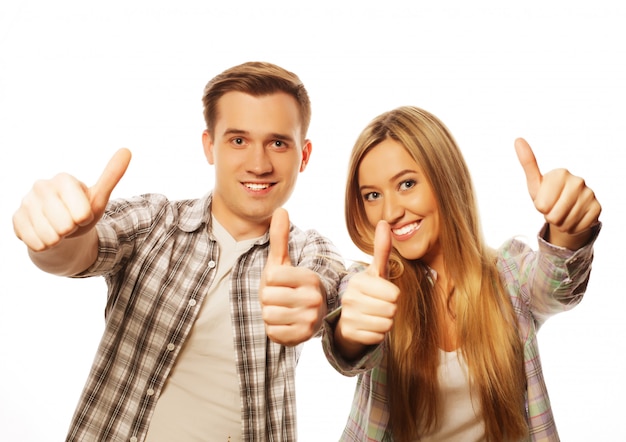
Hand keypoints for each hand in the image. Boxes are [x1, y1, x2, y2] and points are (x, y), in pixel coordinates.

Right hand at [13, 148, 131, 251]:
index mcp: (63, 179)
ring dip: (58, 239)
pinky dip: (45, 245)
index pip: (81, 213)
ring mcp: (26, 201)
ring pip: (49, 236)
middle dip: (71, 230)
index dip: (85, 218)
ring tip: (58, 228)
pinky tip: (45, 233)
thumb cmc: (81, 211)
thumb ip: (112, 175)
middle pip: (64, 226)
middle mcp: (41, 186)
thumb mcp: (99, 197)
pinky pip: (36, 243)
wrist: (60, 229)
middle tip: (69, 222)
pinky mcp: (16, 218)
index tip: (83, 213)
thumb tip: (127, 150)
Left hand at [260, 208, 326, 345]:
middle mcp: (314, 298)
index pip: (272, 278)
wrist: (306, 314)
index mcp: (310, 278)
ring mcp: (310, 319)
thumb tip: (281, 209)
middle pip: (268, 298)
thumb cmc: (290, 284)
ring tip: (282, 310)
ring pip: (268, 315)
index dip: (269, 281)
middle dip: (268, 299)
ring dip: (269, 314)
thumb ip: (280, 238)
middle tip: (280, 298)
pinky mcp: (303, 337)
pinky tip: (284, 323)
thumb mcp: (283, 262)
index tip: (280, 283)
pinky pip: (272, 332)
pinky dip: (273, 329)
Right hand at [335, 220, 399, 359]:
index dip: (393, 296)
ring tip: (374, 316)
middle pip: (391, 309)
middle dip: (391, 310)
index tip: (382, 294)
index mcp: (358, 281)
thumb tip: (384, 222)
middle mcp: (349, 297)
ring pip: (386, 324)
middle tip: (379, 307)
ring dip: (385, 323)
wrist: (350, 320)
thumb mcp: (377, 272)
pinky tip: (368, 328)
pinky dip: (377, 335)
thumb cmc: (370, 293)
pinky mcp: (349, 333)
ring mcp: (347, 316)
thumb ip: (382, 249)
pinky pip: (378, 337)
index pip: (394, 294)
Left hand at [515, 138, 600, 248]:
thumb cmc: (548, 195)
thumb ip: (527, 163)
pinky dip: (572, 227)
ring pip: (566, 223)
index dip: (541, 208)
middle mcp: (578, 181)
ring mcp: (590, 194)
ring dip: (561, 223)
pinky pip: (578, 227)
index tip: (545, 200)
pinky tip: (574, 217)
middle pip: (553, 216)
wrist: (567, 208)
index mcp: (560, 173)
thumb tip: (517, 139)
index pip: (542, 205)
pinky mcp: (597, 208)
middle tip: (554, 209)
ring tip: (563, 213)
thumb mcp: (535, 183)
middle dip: (550, 217)